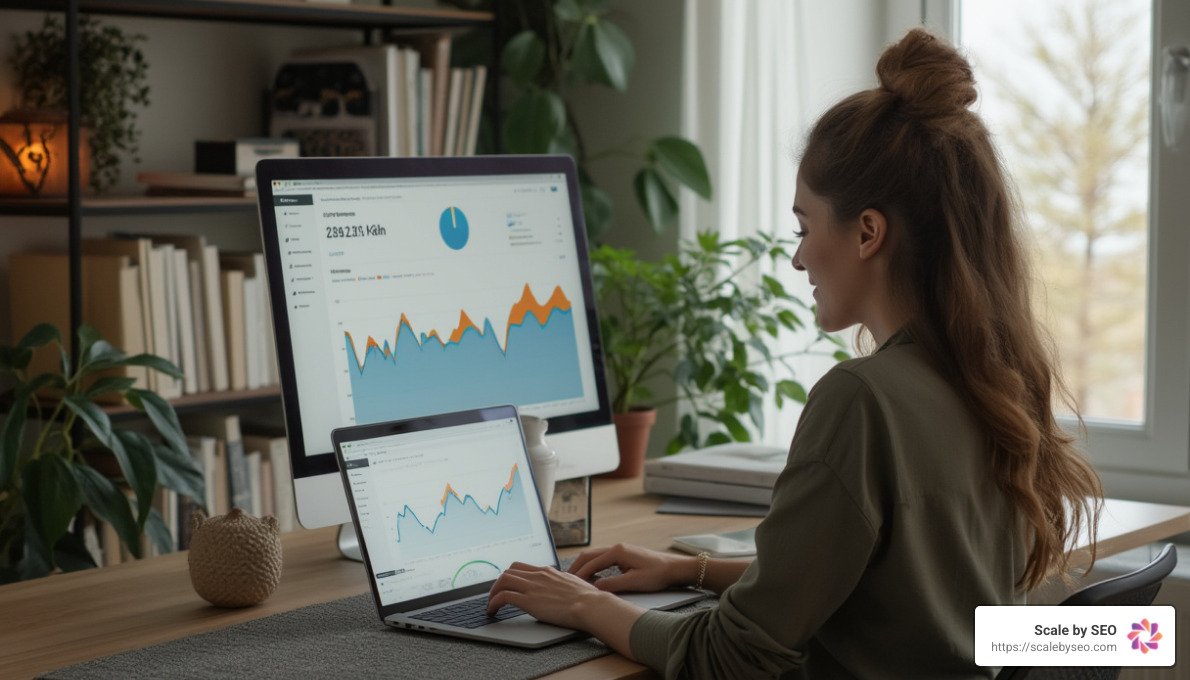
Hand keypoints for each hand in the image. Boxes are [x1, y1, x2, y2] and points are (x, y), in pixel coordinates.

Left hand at [487, 560, 646, 658]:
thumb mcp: (573, 583)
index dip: (511, 576)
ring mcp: (533, 586)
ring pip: (503, 580)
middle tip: (496, 595)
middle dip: (499, 583)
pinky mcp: (529, 601)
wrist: (590, 605)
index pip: (522, 567)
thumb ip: (562, 583)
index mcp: (548, 571)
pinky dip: (494, 602)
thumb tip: (563, 587)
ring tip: (491, 604)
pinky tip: (493, 611)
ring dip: (493, 592)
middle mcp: (538, 575)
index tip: (508, 585)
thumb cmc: (588, 598)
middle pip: (509, 571)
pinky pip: (503, 596)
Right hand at [567, 543, 694, 593]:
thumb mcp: (634, 582)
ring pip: (595, 556)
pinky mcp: (624, 555)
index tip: (569, 584)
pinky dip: (593, 566)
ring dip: (584, 566)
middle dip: (576, 567)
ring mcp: (620, 550)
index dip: (579, 574)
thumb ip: (613, 584)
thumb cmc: (658, 574)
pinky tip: (591, 576)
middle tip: (565, 580)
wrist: (674, 568)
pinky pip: (603, 559)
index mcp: (618, 551)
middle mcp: (617, 547)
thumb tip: (594, 588)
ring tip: (574, 579)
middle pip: (589, 555)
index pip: (592, 562)